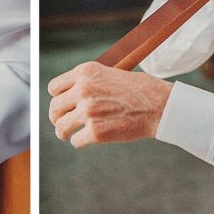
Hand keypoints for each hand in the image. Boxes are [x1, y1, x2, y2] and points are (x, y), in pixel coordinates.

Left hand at [48, 62, 173, 146]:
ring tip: (67, 135)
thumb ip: (88, 82)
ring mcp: (88, 111)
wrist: (159, 106)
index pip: (54, 88)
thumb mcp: (110, 74)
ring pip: (60, 127)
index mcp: (85, 72)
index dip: (58, 98)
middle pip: (54, 108)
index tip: (64, 105)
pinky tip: (87, 139)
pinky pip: (76, 141)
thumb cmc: (139, 90)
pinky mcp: (95, 131)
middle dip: (57, 117)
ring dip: (63, 132)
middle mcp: (83, 89)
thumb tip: (69, 96)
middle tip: (62, 123)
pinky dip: (80, 142)